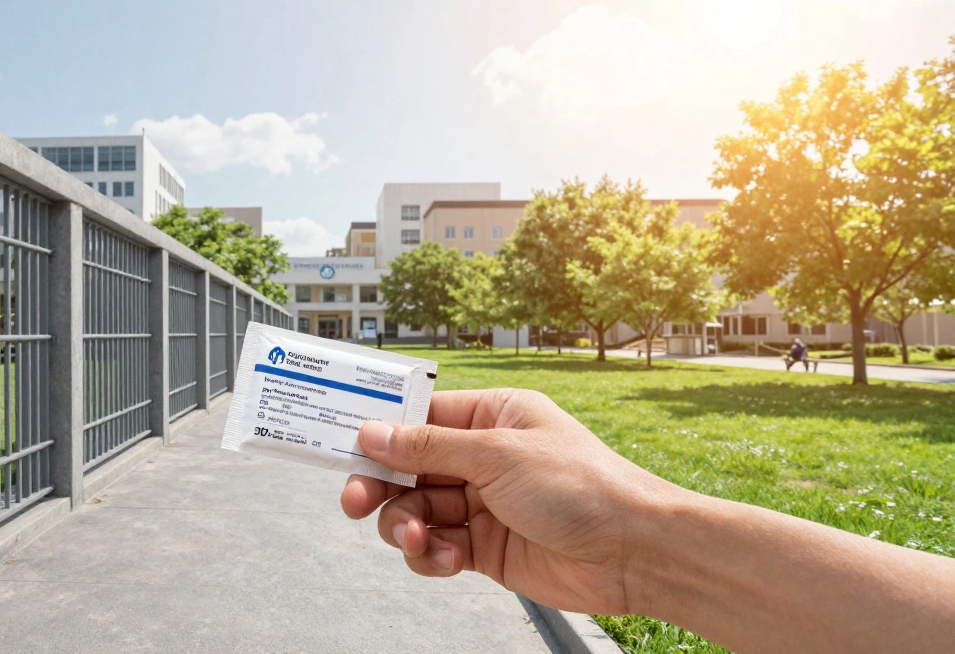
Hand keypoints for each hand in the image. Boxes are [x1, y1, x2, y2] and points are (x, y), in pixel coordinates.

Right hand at [340, 388, 683, 614]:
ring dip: (407, 525)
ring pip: (416, 510)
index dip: (379, 432)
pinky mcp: (485, 548)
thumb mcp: (498, 455)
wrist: (633, 552)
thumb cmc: (582, 486)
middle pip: (408, 467)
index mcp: (491, 416)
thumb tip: (373, 432)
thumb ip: (429, 446)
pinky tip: (445, 559)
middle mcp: (483, 457)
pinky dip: (431, 555)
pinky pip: (437, 547)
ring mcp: (482, 504)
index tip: (341, 445)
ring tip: (418, 538)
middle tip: (357, 502)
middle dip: (382, 486)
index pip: (419, 417)